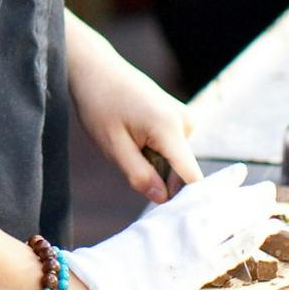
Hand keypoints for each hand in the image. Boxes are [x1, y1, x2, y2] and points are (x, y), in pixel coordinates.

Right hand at [64, 164, 276, 289]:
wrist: (112, 278)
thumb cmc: (122, 256)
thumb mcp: (147, 227)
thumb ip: (167, 217)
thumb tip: (177, 212)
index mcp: (172, 208)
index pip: (205, 187)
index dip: (225, 179)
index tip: (240, 171)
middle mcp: (188, 220)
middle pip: (228, 203)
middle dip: (250, 195)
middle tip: (268, 188)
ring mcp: (198, 242)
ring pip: (238, 222)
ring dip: (259, 212)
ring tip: (273, 207)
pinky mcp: (204, 266)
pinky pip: (236, 249)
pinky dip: (254, 237)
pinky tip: (267, 230)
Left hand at [71, 43, 198, 205]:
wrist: (96, 68)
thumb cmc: (100, 104)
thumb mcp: (113, 146)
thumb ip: (139, 175)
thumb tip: (163, 199)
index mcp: (170, 128)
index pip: (193, 177)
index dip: (187, 201)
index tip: (177, 221)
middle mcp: (185, 122)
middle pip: (182, 172)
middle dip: (159, 179)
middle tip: (129, 168)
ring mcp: (183, 118)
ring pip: (175, 161)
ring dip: (154, 164)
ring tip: (128, 145)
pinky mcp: (178, 117)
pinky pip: (172, 148)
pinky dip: (155, 152)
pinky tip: (134, 138)